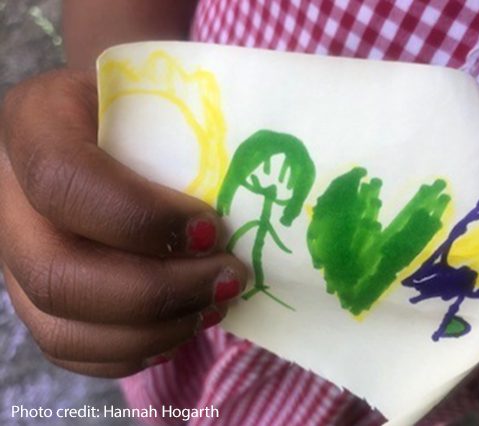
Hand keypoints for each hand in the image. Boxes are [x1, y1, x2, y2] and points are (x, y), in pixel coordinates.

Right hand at [0, 70, 246, 376]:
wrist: (118, 122)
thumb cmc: (155, 101)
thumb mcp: (170, 84)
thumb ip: (197, 113)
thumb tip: (257, 180)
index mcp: (35, 121)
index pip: (65, 180)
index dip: (141, 219)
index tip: (210, 232)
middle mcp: (9, 193)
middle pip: (57, 273)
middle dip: (157, 293)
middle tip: (229, 280)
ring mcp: (16, 251)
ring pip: (60, 325)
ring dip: (153, 330)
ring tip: (215, 306)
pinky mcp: (35, 294)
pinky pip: (69, 347)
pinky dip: (133, 350)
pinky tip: (182, 325)